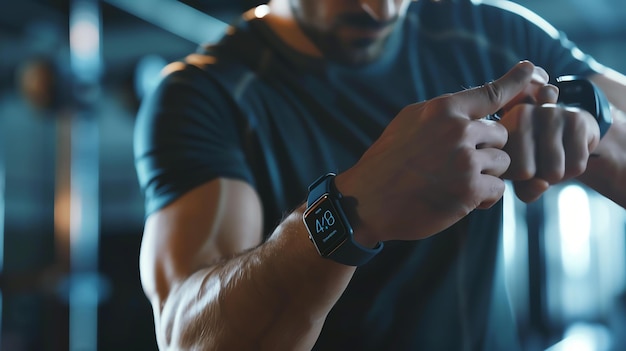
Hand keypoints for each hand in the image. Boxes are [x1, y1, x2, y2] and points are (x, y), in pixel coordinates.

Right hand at [336, 61, 537, 244]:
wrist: (367, 201)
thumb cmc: (387, 162)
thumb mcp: (408, 122)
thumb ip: (442, 114)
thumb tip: (471, 109)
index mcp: (442, 110)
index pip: (491, 93)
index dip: (517, 82)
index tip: (534, 71)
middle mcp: (457, 130)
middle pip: (501, 134)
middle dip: (487, 150)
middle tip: (459, 164)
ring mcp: (465, 160)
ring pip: (504, 163)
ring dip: (487, 174)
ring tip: (457, 183)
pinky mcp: (470, 191)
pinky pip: (499, 189)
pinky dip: (485, 197)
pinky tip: (460, 199)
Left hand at [499, 79, 600, 202]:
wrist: (571, 134)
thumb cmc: (539, 157)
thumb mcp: (524, 178)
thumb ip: (526, 189)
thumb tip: (542, 184)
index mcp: (500, 129)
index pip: (509, 171)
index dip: (520, 178)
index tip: (523, 166)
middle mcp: (521, 115)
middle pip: (527, 172)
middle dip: (539, 178)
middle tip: (542, 163)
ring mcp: (549, 113)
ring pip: (554, 171)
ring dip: (558, 175)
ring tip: (556, 158)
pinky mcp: (575, 118)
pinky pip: (576, 164)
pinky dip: (574, 168)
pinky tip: (570, 152)